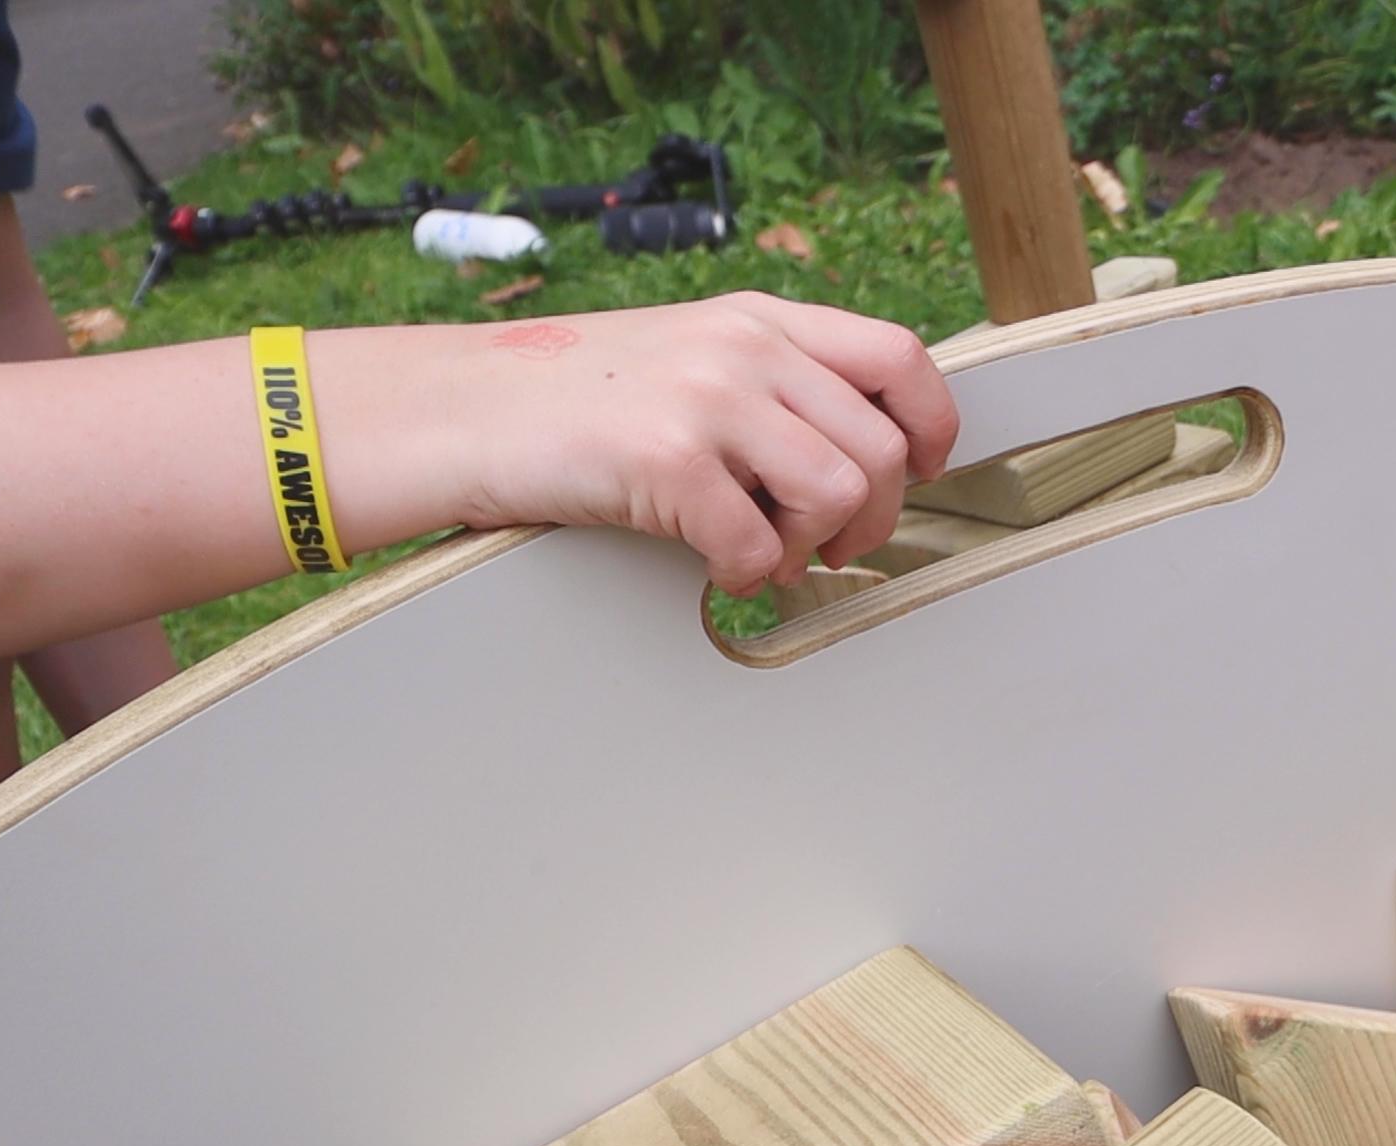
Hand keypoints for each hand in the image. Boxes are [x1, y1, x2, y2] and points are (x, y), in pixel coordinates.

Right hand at [340, 292, 960, 593]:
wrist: (464, 408)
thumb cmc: (574, 397)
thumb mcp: (688, 355)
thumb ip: (771, 383)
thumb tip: (863, 453)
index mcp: (758, 320)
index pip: (898, 356)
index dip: (931, 424)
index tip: (922, 470)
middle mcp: (743, 347)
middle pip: (882, 446)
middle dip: (874, 517)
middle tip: (832, 547)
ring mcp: (706, 399)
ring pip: (839, 492)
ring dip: (814, 547)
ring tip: (770, 553)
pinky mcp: (666, 459)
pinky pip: (758, 544)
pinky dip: (747, 575)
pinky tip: (715, 566)